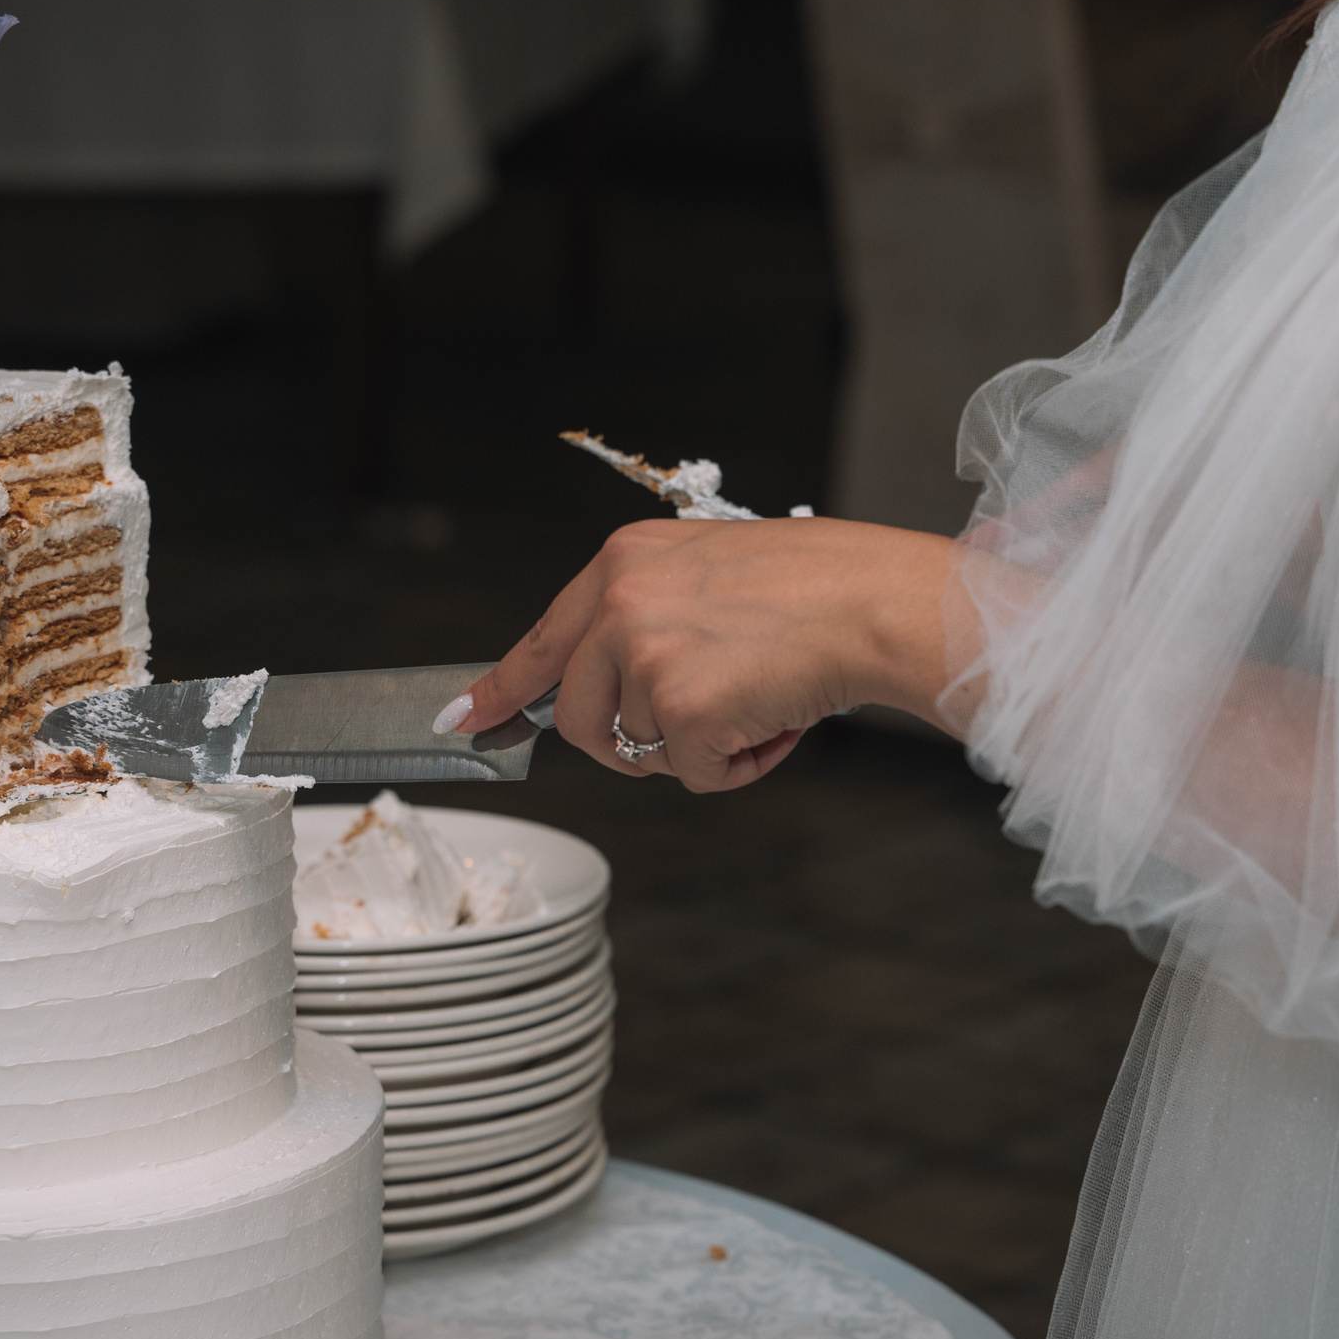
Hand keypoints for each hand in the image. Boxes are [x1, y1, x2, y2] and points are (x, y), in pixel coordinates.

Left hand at [442, 517, 959, 791]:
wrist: (873, 601)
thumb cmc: (814, 588)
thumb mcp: (704, 573)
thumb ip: (644, 619)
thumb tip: (603, 688)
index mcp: (622, 562)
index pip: (541, 639)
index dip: (501, 688)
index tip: (465, 718)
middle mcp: (621, 604)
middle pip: (578, 718)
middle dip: (626, 742)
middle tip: (694, 729)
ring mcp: (647, 658)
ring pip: (639, 751)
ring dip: (700, 747)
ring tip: (758, 700)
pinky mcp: (683, 709)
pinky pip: (692, 775)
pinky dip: (738, 766)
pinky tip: (774, 721)